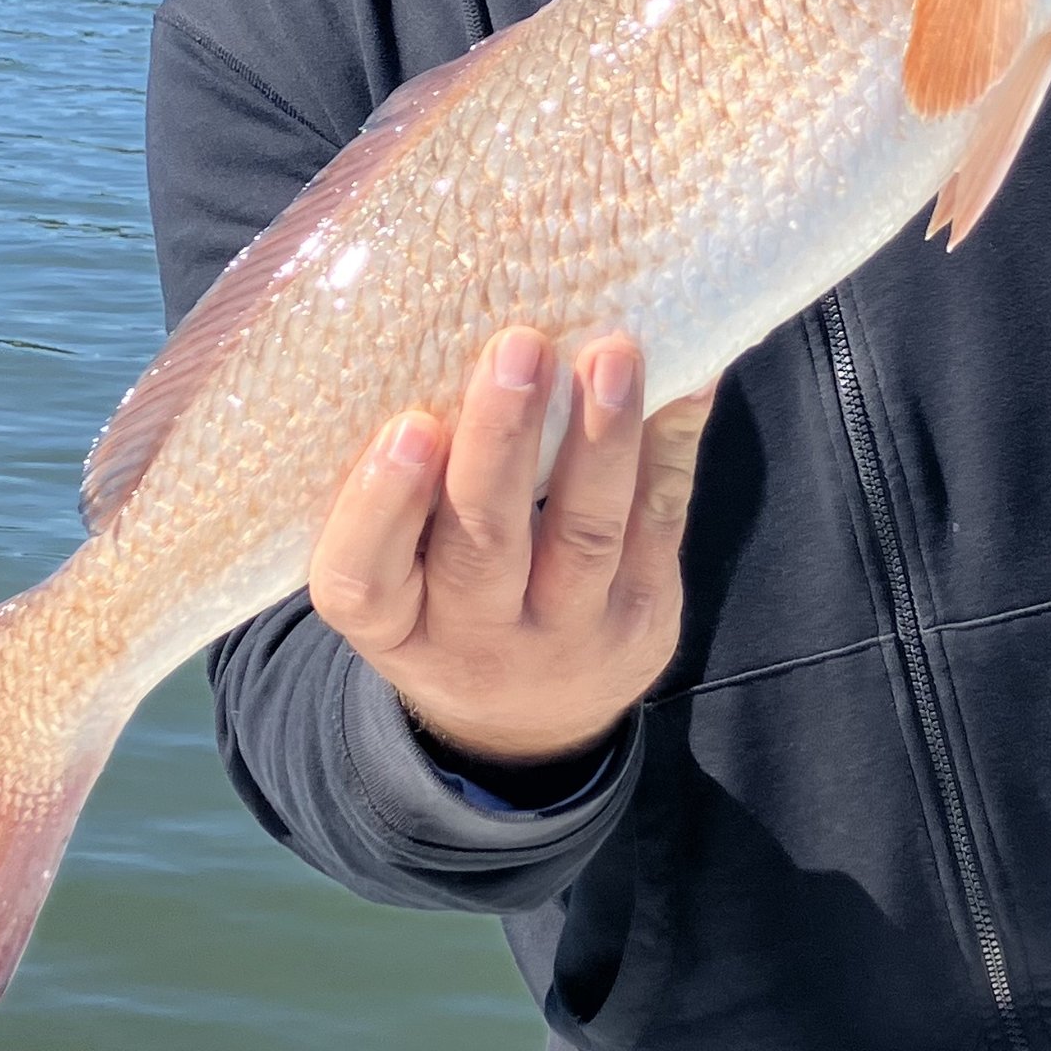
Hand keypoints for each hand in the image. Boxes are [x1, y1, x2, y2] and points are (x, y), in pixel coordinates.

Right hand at [307, 328, 715, 774]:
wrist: (529, 722)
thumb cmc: (440, 599)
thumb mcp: (393, 574)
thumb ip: (398, 490)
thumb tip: (427, 328)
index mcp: (389, 624)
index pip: (362, 580)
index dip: (381, 506)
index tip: (408, 427)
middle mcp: (475, 641)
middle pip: (484, 548)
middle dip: (503, 444)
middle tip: (519, 348)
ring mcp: (569, 634)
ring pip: (585, 536)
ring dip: (601, 437)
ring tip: (610, 353)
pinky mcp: (646, 616)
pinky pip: (660, 520)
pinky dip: (671, 441)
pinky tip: (688, 378)